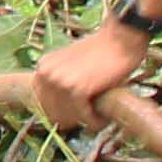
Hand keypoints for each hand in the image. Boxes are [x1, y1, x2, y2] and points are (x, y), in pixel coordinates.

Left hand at [30, 18, 148, 130]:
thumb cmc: (101, 52)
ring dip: (85, 121)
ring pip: (69, 117)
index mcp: (42, 67)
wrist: (120, 39)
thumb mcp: (70, 63)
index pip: (43, 104)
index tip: (76, 116)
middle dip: (73, 119)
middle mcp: (46, 74)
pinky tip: (103, 118)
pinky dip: (96, 121)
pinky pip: (85, 117)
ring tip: (99, 118)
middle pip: (54, 113)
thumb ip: (60, 80)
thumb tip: (57, 110)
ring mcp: (60, 81)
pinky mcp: (77, 89)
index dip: (62, 113)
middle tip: (90, 118)